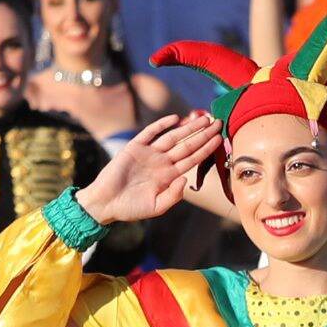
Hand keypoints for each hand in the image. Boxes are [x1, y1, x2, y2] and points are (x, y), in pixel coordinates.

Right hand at [84, 111, 222, 223]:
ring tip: (203, 118)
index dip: (206, 148)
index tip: (220, 138)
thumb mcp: (157, 207)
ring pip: (172, 137)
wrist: (106, 203)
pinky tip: (175, 119)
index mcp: (169, 175)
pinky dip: (161, 125)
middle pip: (187, 145)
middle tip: (218, 122)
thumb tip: (186, 179)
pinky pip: (150, 133)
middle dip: (202, 134)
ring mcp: (149, 153)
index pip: (193, 159)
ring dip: (187, 127)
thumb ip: (173, 195)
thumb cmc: (131, 208)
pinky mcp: (134, 147)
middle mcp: (162, 162)